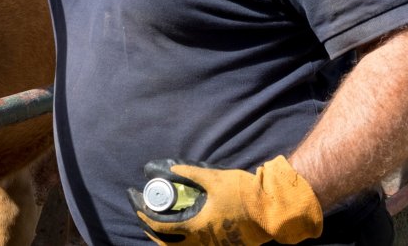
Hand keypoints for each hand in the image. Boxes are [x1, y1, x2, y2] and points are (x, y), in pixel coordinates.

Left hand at [128, 156, 321, 245]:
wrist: (271, 210)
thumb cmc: (244, 194)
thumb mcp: (214, 179)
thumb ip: (191, 174)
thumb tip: (171, 168)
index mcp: (196, 226)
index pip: (160, 226)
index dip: (143, 213)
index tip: (136, 201)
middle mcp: (202, 241)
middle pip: (166, 243)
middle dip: (150, 231)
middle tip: (142, 216)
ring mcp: (214, 245)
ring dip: (166, 238)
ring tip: (158, 225)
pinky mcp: (224, 245)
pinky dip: (184, 240)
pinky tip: (183, 228)